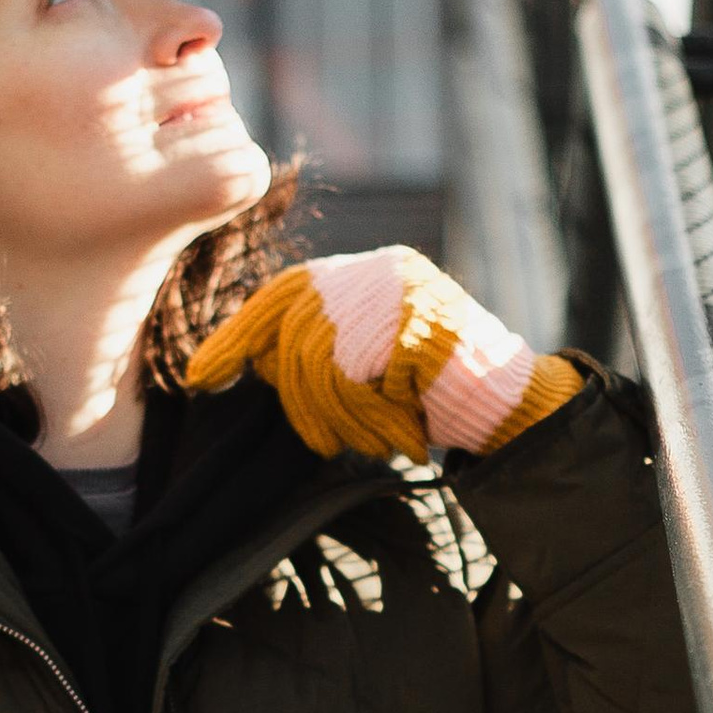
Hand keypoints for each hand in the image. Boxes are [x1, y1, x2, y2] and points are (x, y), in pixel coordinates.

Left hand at [185, 245, 582, 462]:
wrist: (512, 405)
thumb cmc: (433, 398)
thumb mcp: (363, 368)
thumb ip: (314, 352)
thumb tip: (246, 361)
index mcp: (361, 274)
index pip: (282, 293)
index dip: (238, 335)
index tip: (201, 377)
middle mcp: (378, 271)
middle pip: (296, 332)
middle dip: (297, 398)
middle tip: (323, 442)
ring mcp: (403, 292)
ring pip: (322, 360)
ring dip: (341, 418)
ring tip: (373, 440)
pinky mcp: (421, 323)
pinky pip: (361, 378)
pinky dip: (375, 418)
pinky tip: (403, 433)